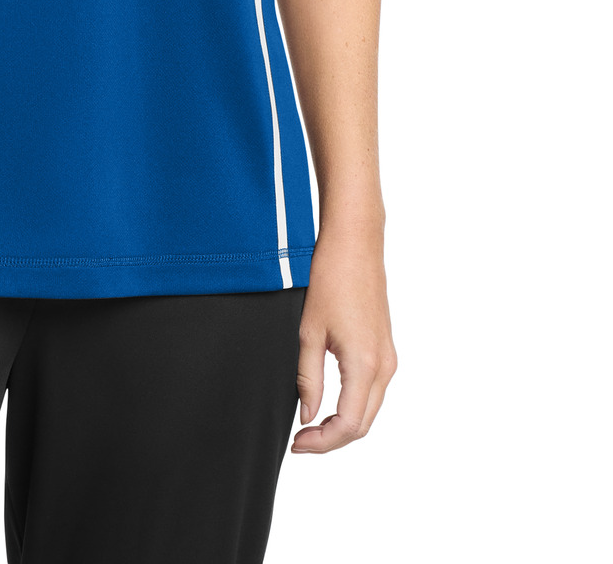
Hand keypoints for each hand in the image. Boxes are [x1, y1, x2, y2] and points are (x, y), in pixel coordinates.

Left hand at [292, 222, 396, 452]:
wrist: (355, 244)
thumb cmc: (330, 279)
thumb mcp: (309, 332)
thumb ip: (308, 378)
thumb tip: (307, 415)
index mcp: (365, 364)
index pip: (349, 424)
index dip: (323, 442)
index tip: (298, 443)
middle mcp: (384, 366)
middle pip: (363, 424)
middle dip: (332, 439)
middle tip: (301, 440)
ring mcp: (388, 357)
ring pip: (370, 409)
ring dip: (343, 424)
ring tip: (310, 425)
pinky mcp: (385, 348)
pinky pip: (373, 391)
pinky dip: (353, 405)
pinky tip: (328, 402)